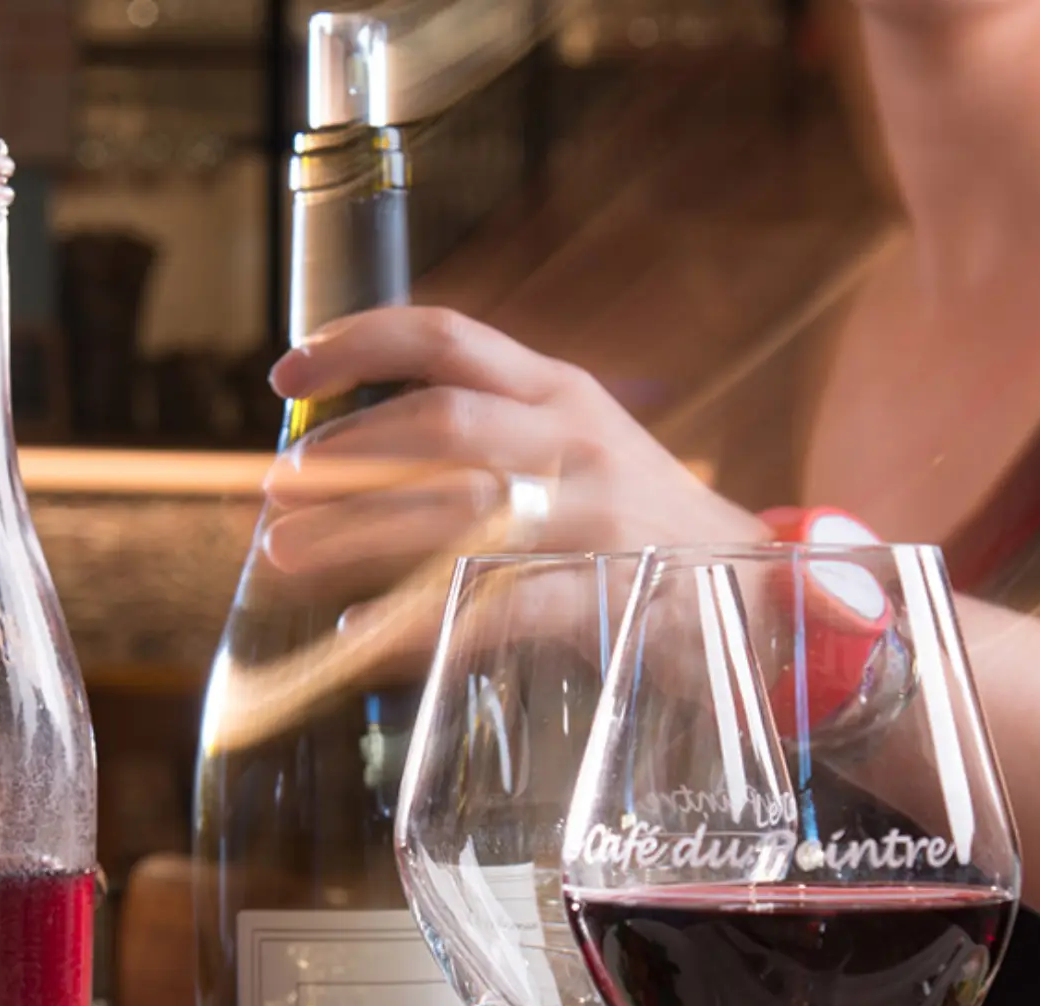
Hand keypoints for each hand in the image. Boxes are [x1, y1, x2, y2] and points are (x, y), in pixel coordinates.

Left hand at [258, 306, 759, 575]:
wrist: (766, 598)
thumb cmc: (642, 528)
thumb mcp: (573, 454)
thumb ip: (485, 442)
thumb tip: (349, 458)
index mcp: (558, 392)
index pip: (447, 335)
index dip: (357, 343)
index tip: (284, 376)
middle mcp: (574, 440)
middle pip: (439, 421)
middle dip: (343, 455)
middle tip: (273, 492)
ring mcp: (594, 516)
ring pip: (455, 507)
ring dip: (356, 532)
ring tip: (283, 555)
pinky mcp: (607, 596)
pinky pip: (493, 605)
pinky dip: (415, 623)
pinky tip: (358, 635)